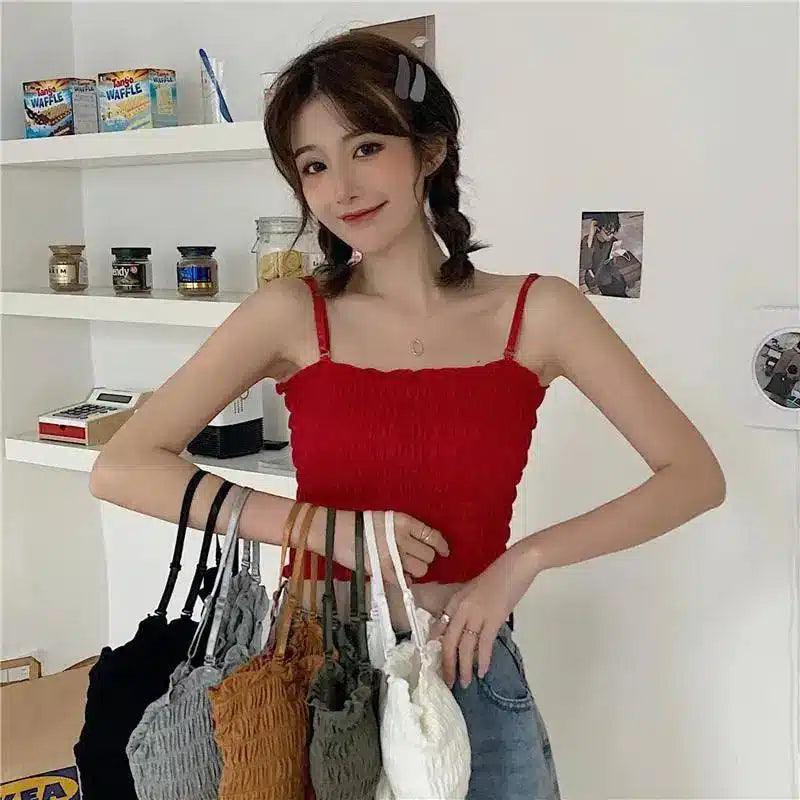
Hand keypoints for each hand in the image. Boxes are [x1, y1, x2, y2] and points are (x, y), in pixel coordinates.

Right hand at [307, 507, 449, 587]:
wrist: (336, 532)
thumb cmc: (361, 524)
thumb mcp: (387, 520)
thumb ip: (406, 531)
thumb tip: (423, 546)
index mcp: (404, 522)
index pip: (432, 536)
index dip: (441, 546)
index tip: (444, 551)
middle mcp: (402, 538)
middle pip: (428, 556)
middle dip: (424, 558)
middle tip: (413, 557)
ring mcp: (393, 556)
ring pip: (420, 570)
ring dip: (415, 570)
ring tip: (404, 566)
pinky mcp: (383, 571)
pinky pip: (404, 580)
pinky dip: (403, 580)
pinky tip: (396, 574)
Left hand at [429, 542, 540, 688]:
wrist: (516, 564)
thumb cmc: (498, 576)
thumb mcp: (474, 591)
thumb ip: (466, 608)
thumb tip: (462, 629)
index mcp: (455, 600)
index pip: (440, 628)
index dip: (437, 648)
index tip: (436, 664)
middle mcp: (461, 607)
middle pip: (448, 642)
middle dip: (447, 665)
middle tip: (447, 682)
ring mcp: (476, 613)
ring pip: (464, 646)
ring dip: (463, 667)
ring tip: (464, 683)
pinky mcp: (492, 618)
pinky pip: (484, 644)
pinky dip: (482, 660)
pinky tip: (482, 672)